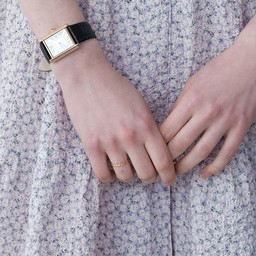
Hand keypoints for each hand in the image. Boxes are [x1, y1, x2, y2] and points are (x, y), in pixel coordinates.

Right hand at [54, 42, 176, 185]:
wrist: (87, 76)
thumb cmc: (116, 87)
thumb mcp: (141, 104)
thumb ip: (150, 127)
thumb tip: (159, 150)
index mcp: (146, 125)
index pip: (164, 161)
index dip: (169, 175)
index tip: (169, 179)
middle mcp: (130, 136)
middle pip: (146, 173)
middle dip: (149, 177)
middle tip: (148, 174)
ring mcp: (110, 142)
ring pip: (125, 176)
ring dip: (128, 176)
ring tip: (128, 169)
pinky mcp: (91, 146)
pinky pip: (102, 175)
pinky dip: (108, 177)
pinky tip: (109, 170)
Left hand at [159, 36, 255, 178]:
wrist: (253, 60)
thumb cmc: (222, 68)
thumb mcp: (194, 81)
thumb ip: (181, 103)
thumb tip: (169, 125)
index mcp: (191, 99)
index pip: (167, 130)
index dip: (156, 145)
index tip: (151, 152)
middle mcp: (206, 112)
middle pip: (179, 144)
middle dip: (166, 160)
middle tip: (160, 168)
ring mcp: (225, 121)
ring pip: (200, 153)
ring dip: (186, 167)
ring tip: (177, 173)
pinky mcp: (241, 126)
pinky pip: (226, 153)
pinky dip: (214, 167)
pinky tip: (205, 173)